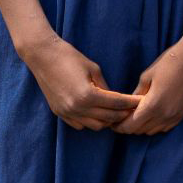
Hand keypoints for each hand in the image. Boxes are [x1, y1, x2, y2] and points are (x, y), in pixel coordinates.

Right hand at [17, 34, 137, 130]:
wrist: (43, 56)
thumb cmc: (70, 57)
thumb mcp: (93, 69)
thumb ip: (105, 87)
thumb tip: (115, 99)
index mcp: (88, 95)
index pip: (116, 104)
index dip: (130, 103)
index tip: (140, 102)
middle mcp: (77, 108)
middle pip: (108, 118)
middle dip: (122, 114)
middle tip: (132, 109)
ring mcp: (67, 113)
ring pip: (94, 126)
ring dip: (107, 120)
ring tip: (116, 112)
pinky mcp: (59, 113)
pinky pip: (80, 125)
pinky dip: (91, 122)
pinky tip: (97, 113)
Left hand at [115, 37, 182, 135]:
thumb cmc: (169, 62)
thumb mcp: (147, 76)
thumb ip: (136, 95)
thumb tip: (128, 107)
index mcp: (153, 105)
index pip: (130, 126)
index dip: (119, 126)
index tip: (112, 122)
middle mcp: (165, 115)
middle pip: (140, 131)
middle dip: (128, 126)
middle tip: (121, 117)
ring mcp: (176, 116)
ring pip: (152, 131)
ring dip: (142, 126)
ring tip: (136, 115)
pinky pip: (165, 127)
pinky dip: (155, 124)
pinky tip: (152, 113)